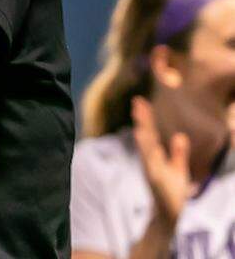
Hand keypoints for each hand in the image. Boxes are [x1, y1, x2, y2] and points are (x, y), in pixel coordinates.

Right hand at [132, 96, 193, 227]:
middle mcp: (150, 161)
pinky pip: (150, 161)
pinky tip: (144, 139)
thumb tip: (180, 135)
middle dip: (142, 119)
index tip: (141, 101)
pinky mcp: (155, 179)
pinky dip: (146, 150)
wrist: (170, 216)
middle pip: (145, 136)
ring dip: (142, 132)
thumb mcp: (178, 170)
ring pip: (145, 147)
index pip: (150, 133)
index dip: (146, 118)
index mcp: (155, 157)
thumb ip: (178, 153)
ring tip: (139, 116)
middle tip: (137, 101)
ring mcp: (151, 170)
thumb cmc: (173, 194)